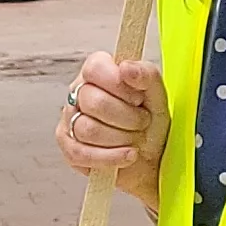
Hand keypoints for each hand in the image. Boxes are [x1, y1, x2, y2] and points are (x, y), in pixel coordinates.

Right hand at [57, 53, 162, 198]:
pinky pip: (83, 154)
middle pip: (93, 102)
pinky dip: (112, 157)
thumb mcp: (157, 95)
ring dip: (122, 138)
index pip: (94, 68)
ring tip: (136, 138)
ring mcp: (69, 121)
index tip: (138, 98)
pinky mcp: (69, 148)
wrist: (152, 157)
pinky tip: (129, 155)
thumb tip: (126, 68)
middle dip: (127, 117)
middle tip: (143, 122)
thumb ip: (146, 75)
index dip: (118, 85)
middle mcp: (78, 93)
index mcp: (97, 72)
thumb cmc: (150, 122)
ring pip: (88, 130)